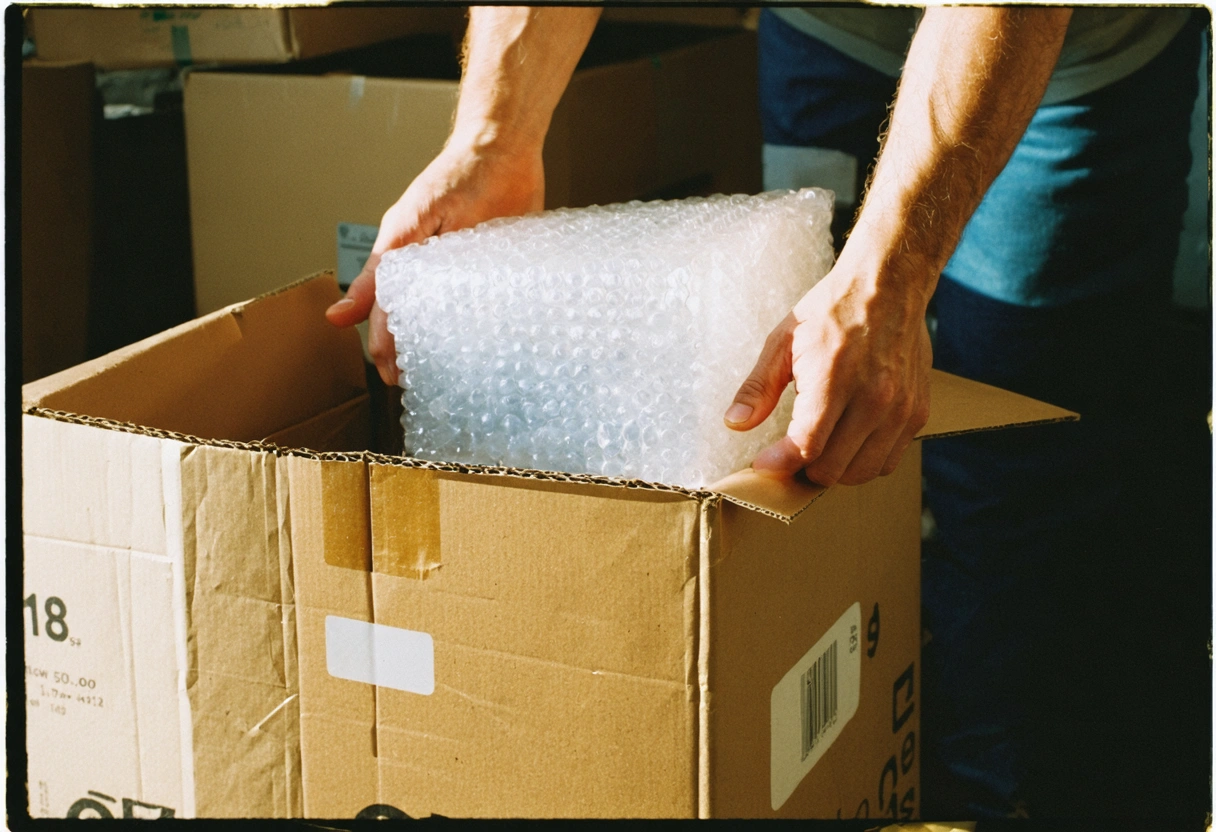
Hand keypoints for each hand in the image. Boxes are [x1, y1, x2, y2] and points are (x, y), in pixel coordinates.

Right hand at [325, 141, 544, 385]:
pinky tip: (486, 343)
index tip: (394, 379)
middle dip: (415, 353)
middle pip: (415, 320)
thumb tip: (338, 316)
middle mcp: (428, 266)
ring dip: (445, 342)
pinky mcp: (488, 266)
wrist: (505, 149)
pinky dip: (478, 323)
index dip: (388, 350)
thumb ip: (381, 270)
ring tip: (451, 372)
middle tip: (422, 383)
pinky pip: (479, 303)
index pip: (388, 316)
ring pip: (446, 315)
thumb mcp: (414, 224)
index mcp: (403, 258)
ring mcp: (459, 267)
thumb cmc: (459, 175)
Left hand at [723, 261, 931, 486]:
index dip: (781, 463)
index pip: (807, 445)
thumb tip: (735, 422)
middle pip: (832, 468)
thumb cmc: (831, 311)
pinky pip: (888, 460)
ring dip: (835, 471)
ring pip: (862, 472)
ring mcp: (899, 408)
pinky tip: (848, 443)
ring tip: (818, 451)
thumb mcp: (783, 341)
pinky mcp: (916, 412)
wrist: (887, 286)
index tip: (763, 464)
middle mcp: (873, 398)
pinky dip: (864, 462)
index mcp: (835, 378)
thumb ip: (758, 387)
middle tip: (789, 455)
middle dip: (803, 470)